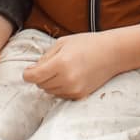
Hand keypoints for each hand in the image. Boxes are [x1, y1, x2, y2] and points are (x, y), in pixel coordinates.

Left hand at [24, 26, 139, 100]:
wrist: (112, 53)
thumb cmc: (87, 44)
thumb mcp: (62, 43)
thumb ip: (45, 57)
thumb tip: (32, 71)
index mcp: (60, 63)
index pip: (33, 77)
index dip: (27, 74)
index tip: (29, 70)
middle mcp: (66, 79)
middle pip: (40, 85)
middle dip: (40, 77)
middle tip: (50, 66)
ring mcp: (74, 89)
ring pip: (49, 91)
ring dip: (50, 83)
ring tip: (62, 70)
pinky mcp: (80, 95)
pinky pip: (61, 95)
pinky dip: (60, 88)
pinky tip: (69, 77)